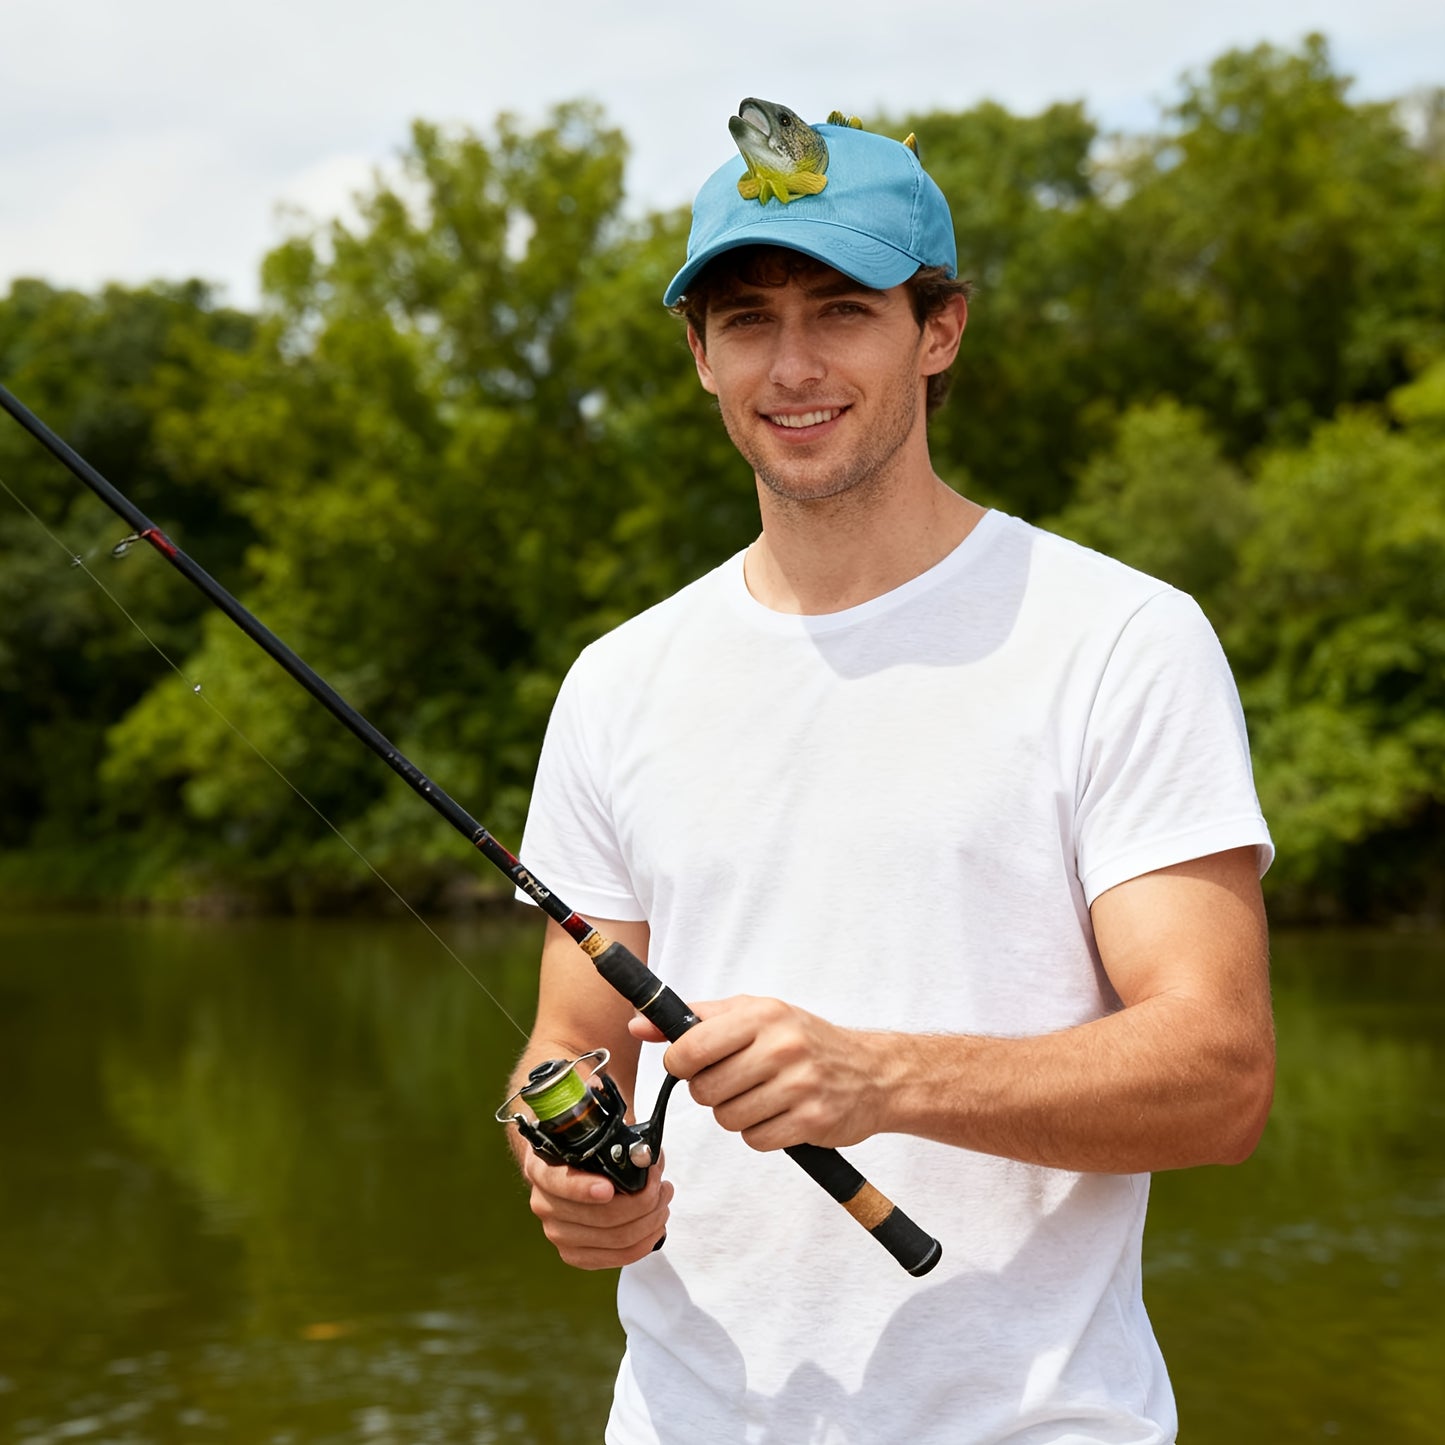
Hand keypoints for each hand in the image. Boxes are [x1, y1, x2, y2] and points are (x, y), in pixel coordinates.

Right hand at [518, 1145, 671, 1269]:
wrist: (561, 1171)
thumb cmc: (583, 1151)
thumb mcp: (592, 1132)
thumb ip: (616, 1136)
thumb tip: (646, 1155)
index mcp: (543, 1169)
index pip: (559, 1183)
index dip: (584, 1189)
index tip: (609, 1188)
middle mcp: (545, 1204)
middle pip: (600, 1216)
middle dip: (643, 1201)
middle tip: (662, 1186)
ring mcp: (558, 1233)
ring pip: (615, 1239)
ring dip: (649, 1221)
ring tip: (663, 1202)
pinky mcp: (574, 1255)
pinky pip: (616, 1258)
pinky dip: (643, 1243)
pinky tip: (655, 1227)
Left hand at [630, 996, 886, 1151]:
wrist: (872, 1073)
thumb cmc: (803, 1040)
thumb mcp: (754, 1014)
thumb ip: (696, 1019)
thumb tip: (638, 1025)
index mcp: (762, 1015)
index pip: (691, 1047)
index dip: (679, 1064)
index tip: (689, 1065)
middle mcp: (782, 1047)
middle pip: (705, 1090)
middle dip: (711, 1092)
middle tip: (734, 1081)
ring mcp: (799, 1085)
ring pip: (727, 1118)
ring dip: (736, 1114)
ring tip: (760, 1096)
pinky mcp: (812, 1121)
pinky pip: (755, 1140)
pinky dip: (760, 1133)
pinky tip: (779, 1115)